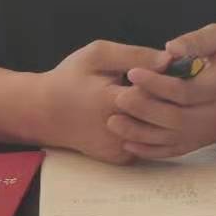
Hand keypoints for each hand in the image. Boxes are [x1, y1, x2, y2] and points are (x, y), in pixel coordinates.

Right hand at [41, 39, 168, 164]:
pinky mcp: (120, 159)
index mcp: (112, 101)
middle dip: (169, 98)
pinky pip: (148, 143)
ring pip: (158, 131)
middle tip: (168, 84)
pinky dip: (149, 129)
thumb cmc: (71, 78)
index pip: (158, 91)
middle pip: (163, 114)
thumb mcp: (98, 55)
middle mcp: (118, 131)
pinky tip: (140, 114)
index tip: (169, 69)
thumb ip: (135, 55)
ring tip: (154, 98)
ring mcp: (120, 149)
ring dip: (161, 115)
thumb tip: (170, 59)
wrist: (45, 113)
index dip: (167, 78)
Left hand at [109, 24, 215, 159]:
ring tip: (113, 122)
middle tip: (118, 97)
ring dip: (141, 133)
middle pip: (176, 119)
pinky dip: (151, 150)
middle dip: (144, 110)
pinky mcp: (203, 141)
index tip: (133, 72)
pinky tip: (128, 143)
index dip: (158, 84)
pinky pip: (175, 150)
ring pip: (173, 138)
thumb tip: (170, 49)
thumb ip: (197, 41)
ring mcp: (210, 131)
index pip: (186, 91)